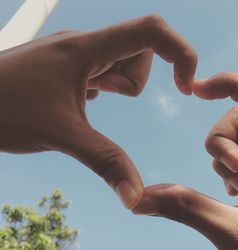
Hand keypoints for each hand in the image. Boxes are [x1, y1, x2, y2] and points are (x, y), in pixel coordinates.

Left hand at [0, 15, 196, 208]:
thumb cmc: (2, 109)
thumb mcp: (62, 136)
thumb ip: (105, 162)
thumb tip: (136, 196)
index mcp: (87, 49)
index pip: (151, 31)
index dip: (180, 52)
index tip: (183, 88)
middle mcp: (84, 45)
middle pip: (139, 51)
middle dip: (134, 82)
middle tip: (103, 96)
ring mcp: (76, 55)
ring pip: (121, 62)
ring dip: (118, 85)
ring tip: (87, 99)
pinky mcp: (69, 66)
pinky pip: (104, 69)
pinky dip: (105, 85)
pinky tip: (81, 98)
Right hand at [133, 72, 237, 249]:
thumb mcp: (236, 234)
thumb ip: (188, 211)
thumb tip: (140, 197)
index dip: (231, 83)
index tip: (196, 88)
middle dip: (222, 142)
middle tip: (232, 176)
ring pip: (236, 139)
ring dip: (223, 161)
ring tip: (236, 192)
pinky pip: (237, 158)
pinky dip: (227, 171)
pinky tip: (237, 196)